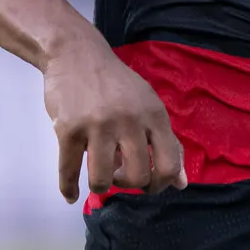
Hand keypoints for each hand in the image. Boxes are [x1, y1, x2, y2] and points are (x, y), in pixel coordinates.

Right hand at [44, 37, 185, 202]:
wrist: (76, 54)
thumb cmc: (116, 85)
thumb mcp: (149, 107)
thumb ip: (168, 144)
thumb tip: (181, 183)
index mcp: (154, 116)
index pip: (168, 164)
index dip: (160, 184)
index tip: (148, 185)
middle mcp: (129, 121)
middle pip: (137, 176)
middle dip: (128, 184)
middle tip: (120, 176)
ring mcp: (97, 125)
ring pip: (102, 178)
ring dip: (101, 186)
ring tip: (100, 177)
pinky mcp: (68, 129)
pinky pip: (69, 170)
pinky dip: (68, 188)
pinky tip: (71, 195)